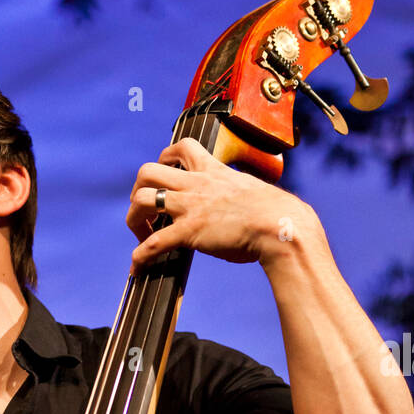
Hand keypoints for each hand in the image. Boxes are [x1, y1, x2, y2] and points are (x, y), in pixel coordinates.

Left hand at [125, 137, 315, 272]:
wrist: (280, 225)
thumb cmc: (273, 213)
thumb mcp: (249, 191)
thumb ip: (232, 193)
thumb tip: (233, 206)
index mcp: (212, 170)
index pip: (182, 147)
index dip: (165, 156)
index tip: (164, 171)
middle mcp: (196, 184)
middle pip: (148, 170)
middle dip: (138, 190)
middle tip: (146, 209)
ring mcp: (190, 207)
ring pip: (142, 200)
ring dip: (134, 218)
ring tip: (141, 235)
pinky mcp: (189, 232)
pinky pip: (153, 243)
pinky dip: (140, 256)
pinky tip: (138, 266)